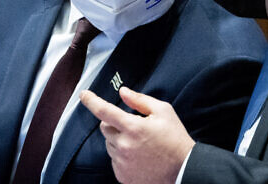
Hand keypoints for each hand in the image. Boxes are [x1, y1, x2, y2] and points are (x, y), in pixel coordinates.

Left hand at [80, 86, 195, 183]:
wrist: (184, 170)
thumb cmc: (175, 139)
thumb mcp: (164, 112)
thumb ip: (140, 100)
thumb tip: (123, 92)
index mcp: (133, 127)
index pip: (104, 111)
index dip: (91, 101)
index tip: (84, 95)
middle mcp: (124, 146)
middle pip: (105, 128)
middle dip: (114, 124)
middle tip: (132, 126)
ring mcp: (122, 163)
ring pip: (109, 145)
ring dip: (119, 140)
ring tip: (140, 144)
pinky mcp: (123, 176)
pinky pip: (114, 161)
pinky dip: (122, 156)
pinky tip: (139, 157)